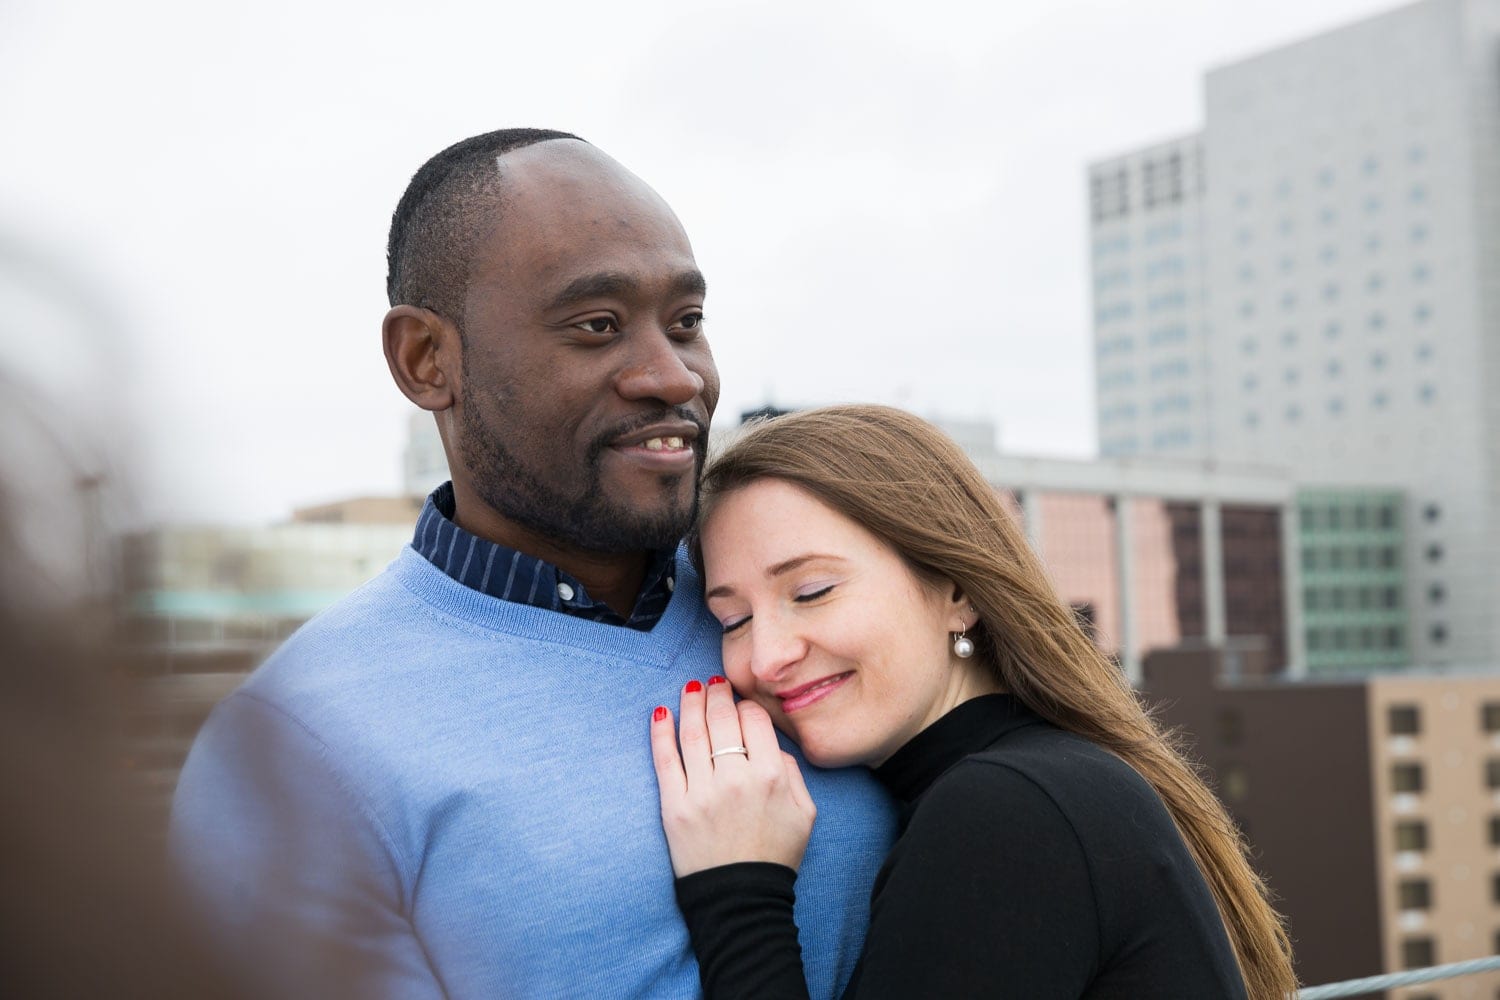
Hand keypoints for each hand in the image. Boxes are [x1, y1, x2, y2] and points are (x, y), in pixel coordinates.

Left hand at [651, 678, 816, 877]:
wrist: (740, 898)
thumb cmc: (775, 854)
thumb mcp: (804, 812)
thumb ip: (791, 771)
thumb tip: (769, 743)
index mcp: (771, 776)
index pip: (754, 721)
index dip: (747, 706)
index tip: (741, 703)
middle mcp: (736, 779)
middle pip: (722, 720)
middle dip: (717, 694)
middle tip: (714, 683)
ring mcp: (702, 793)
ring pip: (692, 733)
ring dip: (691, 704)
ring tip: (691, 688)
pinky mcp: (674, 807)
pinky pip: (664, 760)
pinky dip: (661, 732)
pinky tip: (661, 713)